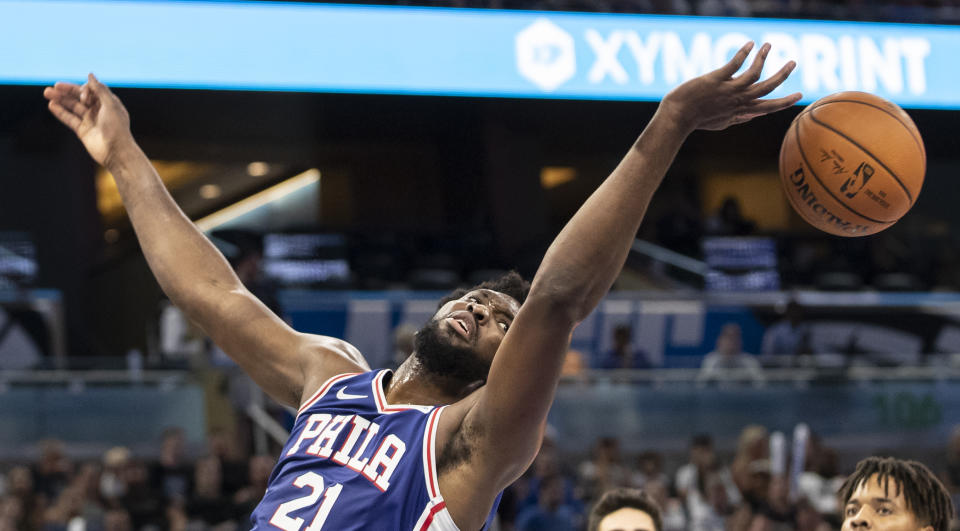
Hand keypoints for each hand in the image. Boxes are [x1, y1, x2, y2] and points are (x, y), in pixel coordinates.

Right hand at [43, 73, 132, 166]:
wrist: (116, 152)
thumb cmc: (117, 128)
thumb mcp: (110, 105)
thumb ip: (99, 89)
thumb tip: (90, 74)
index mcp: (109, 103)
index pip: (92, 90)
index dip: (85, 90)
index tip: (84, 97)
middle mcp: (100, 111)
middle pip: (80, 97)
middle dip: (67, 91)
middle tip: (54, 87)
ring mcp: (91, 121)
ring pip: (73, 107)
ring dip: (61, 99)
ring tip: (47, 93)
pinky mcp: (83, 131)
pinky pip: (70, 119)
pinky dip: (60, 112)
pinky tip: (51, 105)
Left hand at [660, 42, 800, 132]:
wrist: (676, 117)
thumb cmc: (696, 120)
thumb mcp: (721, 123)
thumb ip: (738, 118)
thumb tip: (753, 115)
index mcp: (740, 111)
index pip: (767, 107)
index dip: (784, 102)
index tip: (799, 95)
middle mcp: (737, 101)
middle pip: (767, 88)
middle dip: (782, 75)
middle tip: (793, 62)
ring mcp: (727, 90)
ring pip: (754, 74)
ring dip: (763, 58)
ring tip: (768, 45)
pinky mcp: (716, 80)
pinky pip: (734, 64)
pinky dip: (744, 53)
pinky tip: (750, 44)